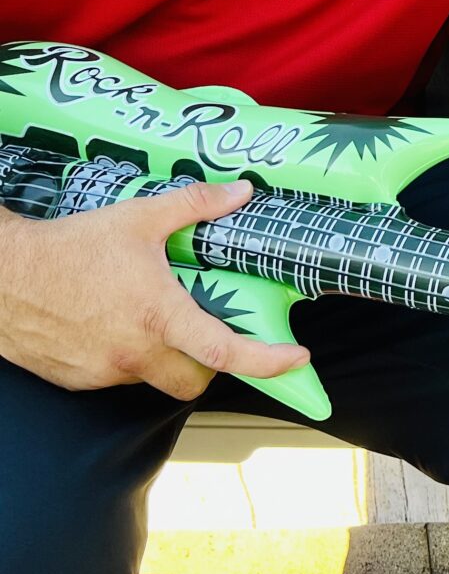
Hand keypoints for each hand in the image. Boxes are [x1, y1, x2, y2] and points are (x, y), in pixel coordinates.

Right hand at [0, 183, 309, 399]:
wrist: (1, 277)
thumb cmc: (70, 247)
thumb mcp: (139, 217)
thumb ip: (195, 205)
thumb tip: (241, 191)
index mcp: (159, 317)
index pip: (226, 353)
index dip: (268, 361)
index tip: (295, 357)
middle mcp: (135, 353)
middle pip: (193, 382)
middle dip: (210, 366)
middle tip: (212, 334)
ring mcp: (104, 372)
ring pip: (153, 378)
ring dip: (165, 357)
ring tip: (153, 317)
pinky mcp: (76, 380)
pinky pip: (117, 377)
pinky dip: (128, 357)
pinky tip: (115, 324)